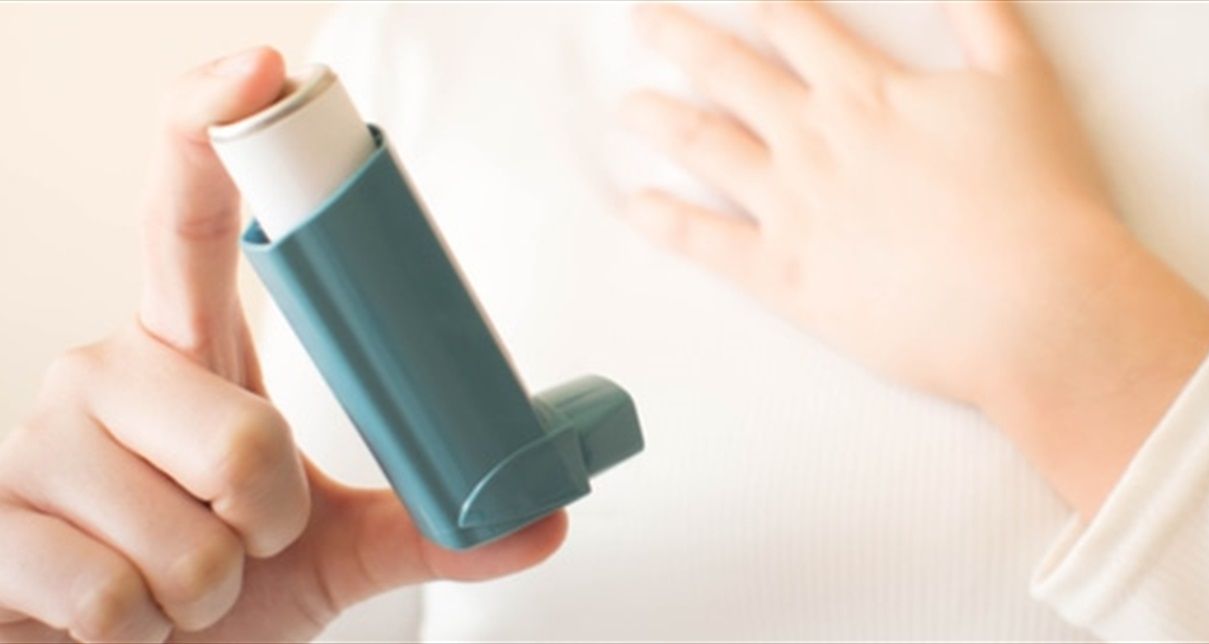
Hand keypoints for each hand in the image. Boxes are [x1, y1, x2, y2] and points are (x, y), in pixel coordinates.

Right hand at [0, 48, 564, 642]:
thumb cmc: (206, 588)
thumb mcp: (321, 551)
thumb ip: (424, 526)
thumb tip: (543, 519)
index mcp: (186, 351)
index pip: (190, 215)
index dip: (215, 127)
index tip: (266, 69)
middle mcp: (103, 375)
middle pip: (245, 436)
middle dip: (267, 526)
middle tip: (235, 543)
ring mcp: (35, 444)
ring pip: (187, 540)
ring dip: (202, 594)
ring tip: (165, 589)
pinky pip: (113, 601)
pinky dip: (136, 639)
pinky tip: (107, 625)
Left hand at [620, 1, 1208, 515]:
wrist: (1033, 302)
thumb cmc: (1038, 196)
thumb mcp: (1021, 81)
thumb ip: (980, 15)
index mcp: (865, 90)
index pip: (794, 25)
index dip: (765, 2)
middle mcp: (814, 138)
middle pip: (731, 73)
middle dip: (682, 39)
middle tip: (643, 21)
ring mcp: (792, 207)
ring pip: (707, 147)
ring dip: (662, 120)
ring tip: (630, 108)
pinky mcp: (786, 276)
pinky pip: (710, 243)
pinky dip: (668, 223)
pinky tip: (638, 208)